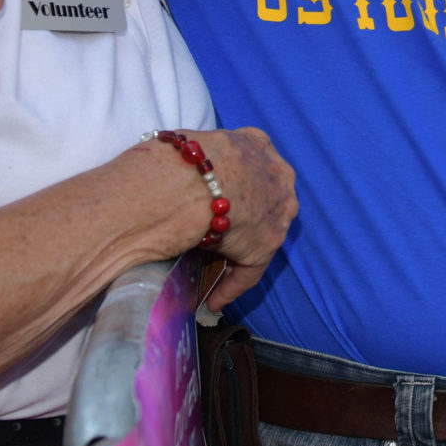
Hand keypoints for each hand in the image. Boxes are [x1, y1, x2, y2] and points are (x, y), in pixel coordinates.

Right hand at [182, 128, 295, 311]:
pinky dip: (232, 286)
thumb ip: (191, 156)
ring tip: (215, 269)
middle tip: (218, 230)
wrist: (184, 185)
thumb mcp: (186, 144)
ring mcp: (276, 211)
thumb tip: (169, 164)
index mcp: (255, 144)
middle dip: (244, 214)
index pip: (249, 165)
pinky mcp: (266, 245)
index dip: (233, 182)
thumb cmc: (174, 161)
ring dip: (239, 251)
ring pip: (259, 234)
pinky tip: (214, 301)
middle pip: (263, 198)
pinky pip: (250, 270)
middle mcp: (276, 175)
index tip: (217, 195)